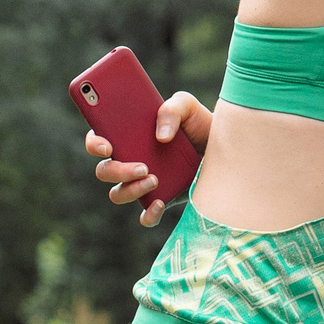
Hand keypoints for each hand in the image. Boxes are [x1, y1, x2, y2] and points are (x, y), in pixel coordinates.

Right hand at [86, 91, 210, 228]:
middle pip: (104, 171)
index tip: (107, 147)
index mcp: (129, 135)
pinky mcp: (163, 199)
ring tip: (154, 179)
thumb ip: (172, 108)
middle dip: (117, 171)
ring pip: (119, 194)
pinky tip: (160, 202)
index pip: (98, 139)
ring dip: (130, 190)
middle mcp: (131, 160)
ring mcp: (144, 182)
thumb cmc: (201, 124)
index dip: (95, 143)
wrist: (228, 147)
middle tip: (142, 167)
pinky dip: (148, 214)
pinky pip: (145, 216)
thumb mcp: (188, 107)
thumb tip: (161, 136)